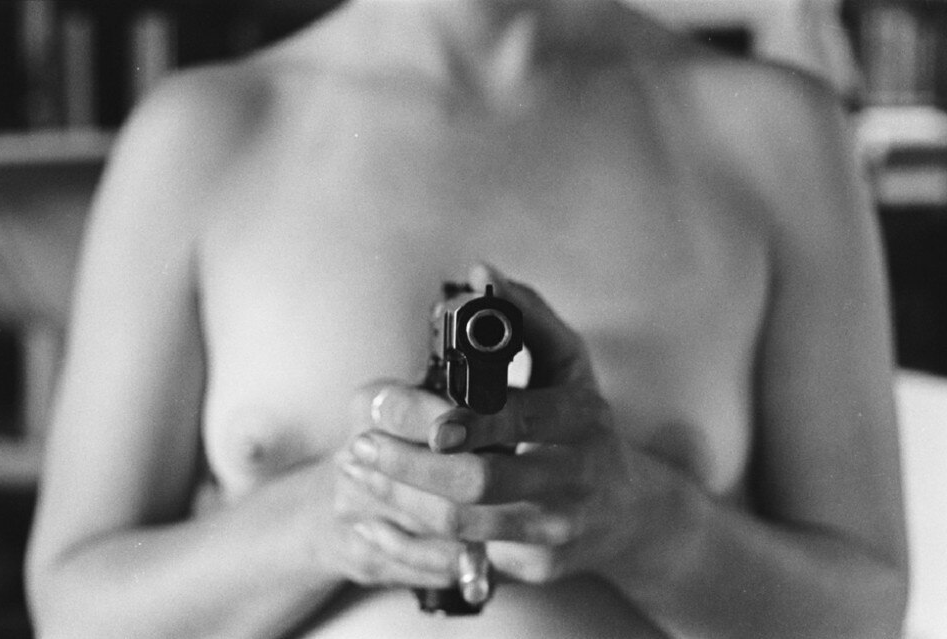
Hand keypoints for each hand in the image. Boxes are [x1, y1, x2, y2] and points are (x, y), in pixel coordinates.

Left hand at [337, 265, 687, 586]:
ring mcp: (556, 527)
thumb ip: (528, 318)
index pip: (515, 418)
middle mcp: (574, 478)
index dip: (456, 417)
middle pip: (478, 480)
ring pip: (461, 523)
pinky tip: (373, 518)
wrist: (626, 511)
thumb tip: (482, 272)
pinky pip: (461, 557)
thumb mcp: (569, 366)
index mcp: (581, 418)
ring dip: (398, 496)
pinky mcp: (536, 564)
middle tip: (359, 443)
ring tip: (358, 468)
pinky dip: (409, 536)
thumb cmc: (583, 425)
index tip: (393, 405)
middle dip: (407, 463)